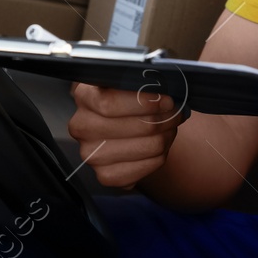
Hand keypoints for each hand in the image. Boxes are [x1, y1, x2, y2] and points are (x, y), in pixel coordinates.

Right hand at [67, 82, 187, 187]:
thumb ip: (140, 82)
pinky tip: (159, 144)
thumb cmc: (127, 99)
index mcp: (84, 96)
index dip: (144, 102)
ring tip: (169, 126)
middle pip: (138, 126)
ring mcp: (91, 155)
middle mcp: (82, 127)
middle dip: (165, 118)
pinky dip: (162, 154)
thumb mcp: (127, 82)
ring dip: (167, 135)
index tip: (166, 99)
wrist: (119, 125)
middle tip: (175, 112)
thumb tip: (165, 88)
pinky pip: (149, 166)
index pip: (109, 103)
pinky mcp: (106, 176)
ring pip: (149, 146)